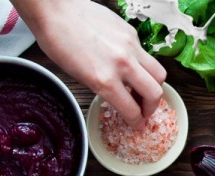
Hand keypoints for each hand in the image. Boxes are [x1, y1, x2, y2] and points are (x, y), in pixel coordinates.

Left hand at [12, 0, 166, 127]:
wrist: (55, 10)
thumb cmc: (58, 42)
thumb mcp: (78, 75)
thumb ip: (103, 87)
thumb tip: (119, 95)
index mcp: (104, 80)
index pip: (132, 110)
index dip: (137, 122)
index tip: (137, 124)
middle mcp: (122, 64)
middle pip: (155, 93)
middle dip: (152, 107)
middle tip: (145, 110)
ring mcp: (130, 47)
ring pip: (159, 73)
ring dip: (154, 86)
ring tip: (143, 89)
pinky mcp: (131, 33)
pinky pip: (145, 55)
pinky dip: (141, 65)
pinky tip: (128, 65)